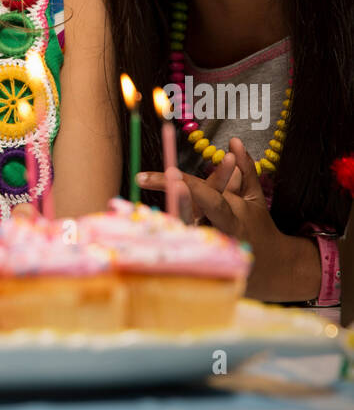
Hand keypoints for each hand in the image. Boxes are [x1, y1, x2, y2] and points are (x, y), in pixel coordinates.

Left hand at [137, 138, 319, 301]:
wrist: (272, 268)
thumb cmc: (258, 226)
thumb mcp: (254, 197)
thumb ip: (246, 169)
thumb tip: (233, 141)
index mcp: (233, 219)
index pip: (209, 198)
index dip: (190, 184)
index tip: (170, 170)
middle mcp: (217, 236)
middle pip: (188, 216)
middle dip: (167, 197)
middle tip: (142, 177)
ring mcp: (204, 251)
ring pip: (178, 231)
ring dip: (159, 213)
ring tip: (140, 192)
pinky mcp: (194, 260)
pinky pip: (175, 241)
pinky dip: (161, 227)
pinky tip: (138, 219)